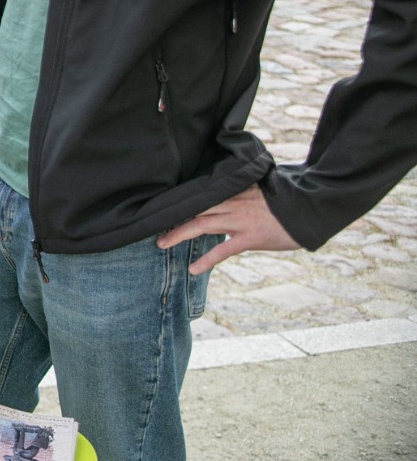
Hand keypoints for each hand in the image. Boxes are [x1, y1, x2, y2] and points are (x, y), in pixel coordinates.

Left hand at [157, 184, 301, 275]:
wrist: (309, 208)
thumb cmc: (286, 201)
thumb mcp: (259, 191)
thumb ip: (240, 195)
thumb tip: (226, 201)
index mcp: (233, 191)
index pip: (199, 195)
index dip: (179, 201)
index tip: (161, 206)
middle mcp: (231, 203)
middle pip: (193, 209)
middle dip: (171, 218)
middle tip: (152, 226)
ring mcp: (239, 220)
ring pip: (201, 225)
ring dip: (178, 234)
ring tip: (161, 244)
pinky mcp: (250, 237)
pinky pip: (222, 250)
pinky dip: (206, 260)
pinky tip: (193, 269)